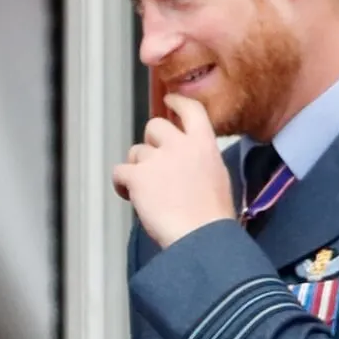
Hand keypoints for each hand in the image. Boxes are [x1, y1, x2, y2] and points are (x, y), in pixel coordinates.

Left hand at [113, 94, 235, 247]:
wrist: (202, 238)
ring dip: (139, 169)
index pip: (190, 110)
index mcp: (204, 145)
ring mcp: (157, 160)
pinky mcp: (138, 177)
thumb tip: (187, 164)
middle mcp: (180, 145)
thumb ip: (201, 161)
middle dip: (151, 142)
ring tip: (149, 193)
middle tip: (154, 164)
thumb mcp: (218, 178)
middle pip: (154, 126)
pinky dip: (122, 184)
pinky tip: (130, 197)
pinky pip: (120, 172)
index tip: (169, 100)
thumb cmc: (213, 219)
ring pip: (136, 152)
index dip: (177, 102)